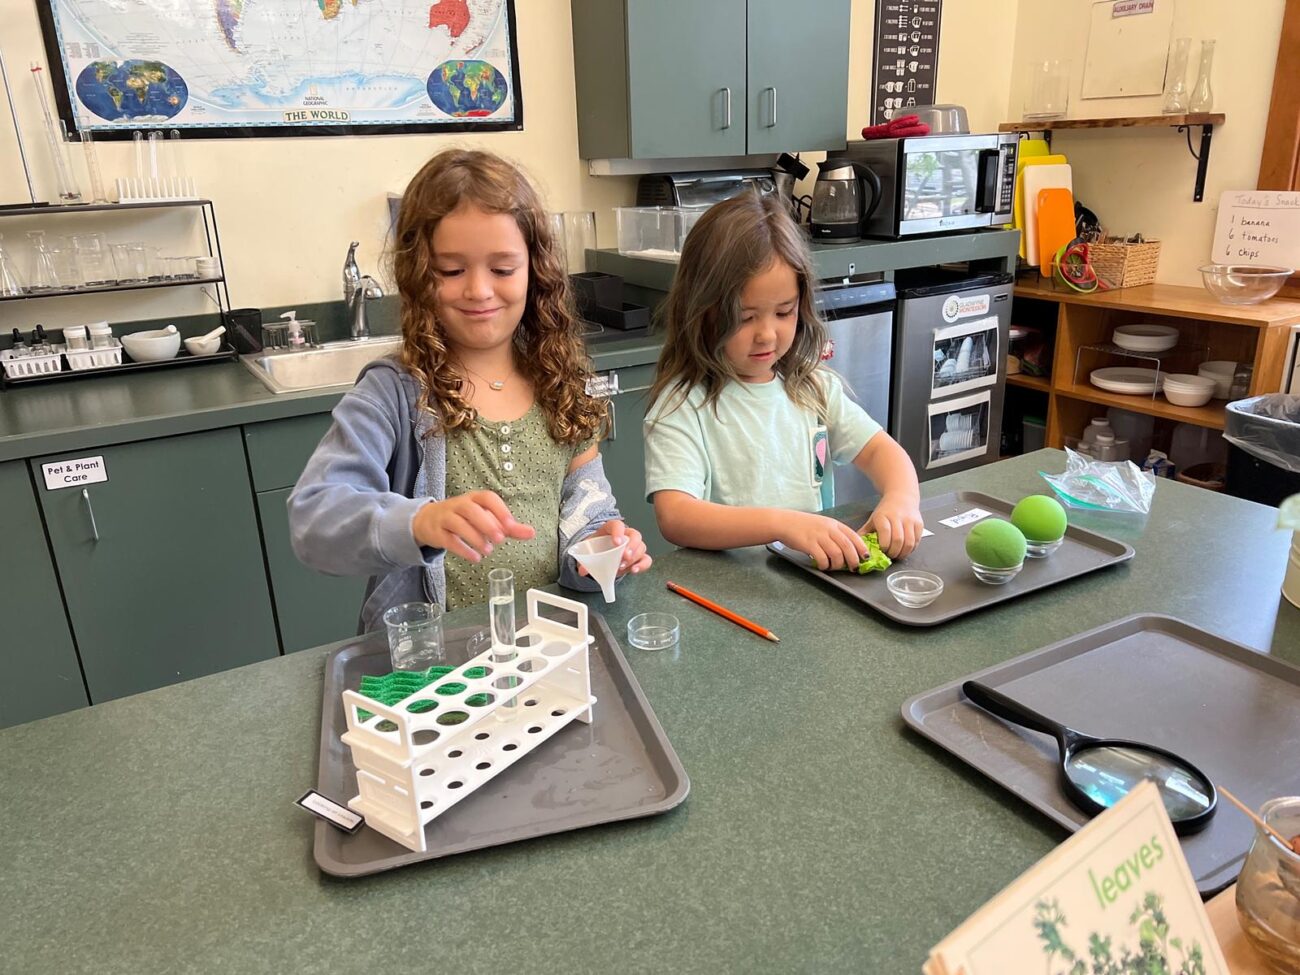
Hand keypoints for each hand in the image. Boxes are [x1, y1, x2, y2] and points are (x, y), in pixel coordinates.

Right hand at [413, 490, 534, 562]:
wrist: (428, 520)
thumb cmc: (464, 518)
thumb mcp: (486, 519)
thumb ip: (509, 527)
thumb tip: (532, 533)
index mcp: (475, 499)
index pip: (487, 498)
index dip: (499, 510)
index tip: (510, 525)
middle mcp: (459, 505)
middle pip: (471, 509)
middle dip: (486, 524)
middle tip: (500, 540)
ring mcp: (446, 517)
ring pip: (458, 523)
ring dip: (474, 537)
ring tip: (488, 551)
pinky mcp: (437, 532)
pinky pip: (448, 539)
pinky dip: (462, 549)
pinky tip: (474, 558)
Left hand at [579, 519, 651, 577]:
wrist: (600, 556)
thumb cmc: (596, 550)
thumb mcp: (588, 552)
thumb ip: (585, 560)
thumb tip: (583, 570)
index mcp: (611, 529)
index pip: (617, 525)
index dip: (618, 532)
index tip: (616, 542)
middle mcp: (625, 535)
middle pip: (634, 535)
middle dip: (631, 546)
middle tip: (624, 556)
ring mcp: (634, 546)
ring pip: (641, 547)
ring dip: (634, 557)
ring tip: (623, 566)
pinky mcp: (638, 558)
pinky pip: (646, 559)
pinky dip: (642, 565)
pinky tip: (634, 570)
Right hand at [777, 511, 868, 570]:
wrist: (785, 522)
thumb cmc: (804, 526)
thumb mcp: (823, 525)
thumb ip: (835, 534)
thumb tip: (849, 550)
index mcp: (834, 524)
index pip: (853, 536)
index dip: (861, 548)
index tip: (866, 557)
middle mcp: (828, 529)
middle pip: (847, 546)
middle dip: (853, 559)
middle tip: (854, 567)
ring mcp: (819, 536)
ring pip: (836, 553)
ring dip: (838, 564)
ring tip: (834, 567)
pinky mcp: (809, 544)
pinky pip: (822, 558)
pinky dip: (825, 565)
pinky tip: (823, 566)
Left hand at [860, 492, 923, 558]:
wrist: (902, 496)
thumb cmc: (886, 510)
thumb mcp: (873, 519)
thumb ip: (865, 533)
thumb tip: (857, 547)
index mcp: (883, 516)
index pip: (885, 532)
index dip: (884, 545)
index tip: (882, 550)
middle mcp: (898, 517)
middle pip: (898, 540)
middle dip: (893, 552)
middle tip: (890, 555)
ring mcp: (910, 520)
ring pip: (909, 542)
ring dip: (903, 553)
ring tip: (898, 554)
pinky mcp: (919, 524)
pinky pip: (917, 541)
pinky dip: (911, 549)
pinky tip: (905, 549)